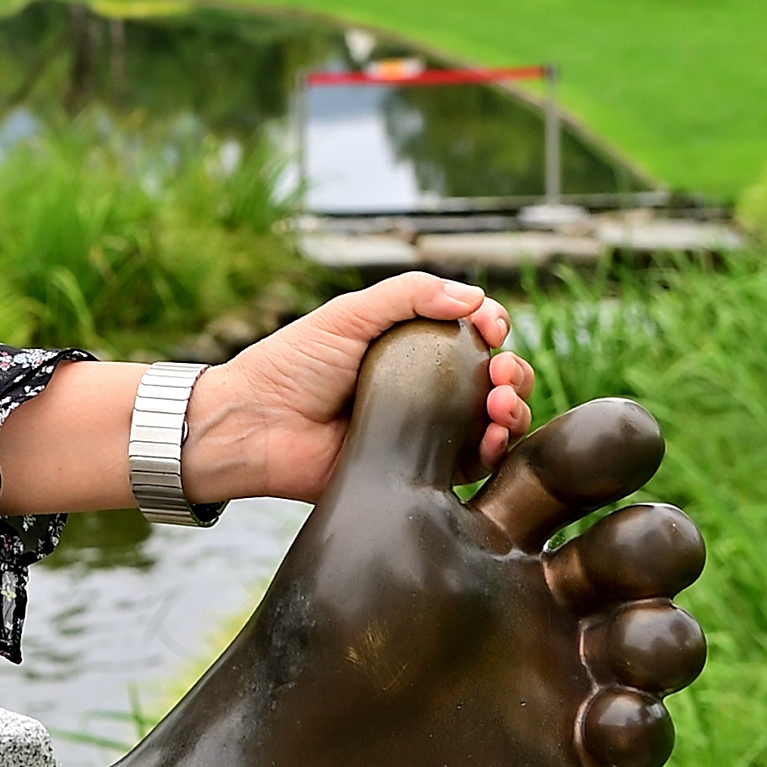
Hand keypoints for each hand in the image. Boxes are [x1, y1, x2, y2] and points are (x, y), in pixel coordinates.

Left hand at [184, 272, 534, 504]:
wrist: (254, 425)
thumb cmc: (291, 365)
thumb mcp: (348, 315)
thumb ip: (408, 295)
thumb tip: (475, 297)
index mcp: (408, 349)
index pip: (471, 336)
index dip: (492, 327)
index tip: (492, 325)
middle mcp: (422, 390)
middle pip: (492, 380)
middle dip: (512, 372)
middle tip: (500, 371)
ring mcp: (423, 432)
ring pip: (491, 423)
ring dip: (512, 409)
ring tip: (498, 401)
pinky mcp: (417, 470)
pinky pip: (469, 465)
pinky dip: (493, 451)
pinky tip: (492, 436)